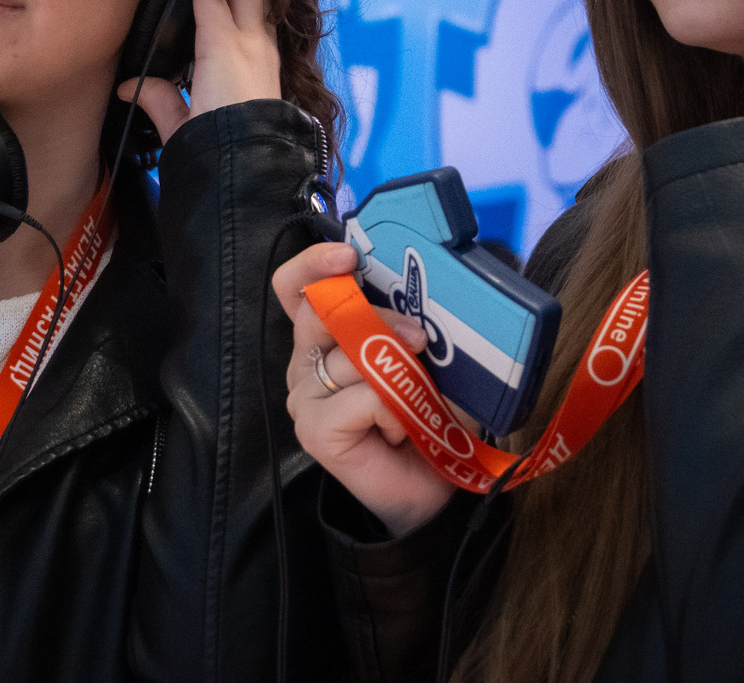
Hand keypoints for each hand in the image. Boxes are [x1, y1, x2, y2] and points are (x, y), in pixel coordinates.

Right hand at [117, 0, 281, 143]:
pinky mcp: (276, 73)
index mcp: (222, 48)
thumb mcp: (179, 125)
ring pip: (260, 5)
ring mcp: (268, 56)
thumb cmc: (216, 147)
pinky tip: (250, 7)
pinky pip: (265, 27)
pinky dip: (257, 9)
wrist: (258, 177)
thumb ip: (159, 99)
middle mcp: (250, 45)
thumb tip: (129, 86)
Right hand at [271, 242, 455, 535]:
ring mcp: (305, 396)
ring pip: (348, 357)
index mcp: (326, 334)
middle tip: (420, 338)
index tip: (348, 255)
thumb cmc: (429, 414)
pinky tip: (400, 430)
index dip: (314, 263)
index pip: (295, 286)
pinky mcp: (313, 430)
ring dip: (397, 376)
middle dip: (377, 317)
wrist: (431, 488)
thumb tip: (448, 287)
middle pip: (321, 312)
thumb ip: (422, 322)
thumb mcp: (432, 358)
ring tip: (417, 402)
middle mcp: (306, 360)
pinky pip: (358, 398)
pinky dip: (391, 410)